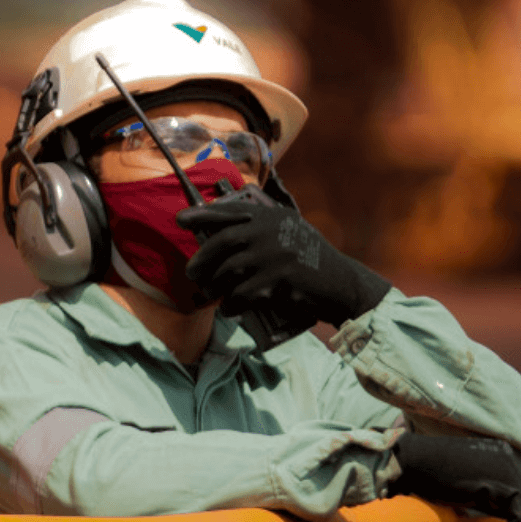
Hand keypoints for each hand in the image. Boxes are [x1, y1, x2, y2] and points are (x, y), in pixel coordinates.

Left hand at [177, 198, 389, 327]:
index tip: (180, 219)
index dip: (202, 214)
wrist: (341, 285)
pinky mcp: (278, 280)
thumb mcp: (291, 231)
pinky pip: (242, 294)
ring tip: (211, 293)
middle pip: (223, 242)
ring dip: (214, 285)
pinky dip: (232, 305)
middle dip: (202, 258)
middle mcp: (271, 231)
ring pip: (229, 271)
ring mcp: (274, 255)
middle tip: (192, 273)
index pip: (231, 211)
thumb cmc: (311, 261)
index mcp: (272, 217)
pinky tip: (230, 310)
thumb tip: (221, 234)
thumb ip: (263, 228)